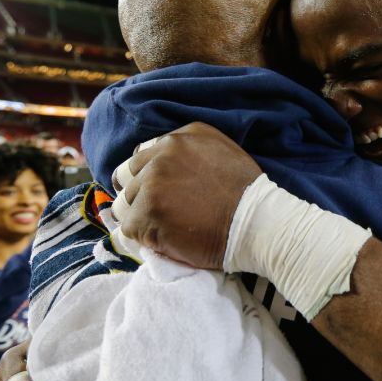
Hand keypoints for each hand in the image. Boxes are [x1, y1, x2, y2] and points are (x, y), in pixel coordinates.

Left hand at [112, 123, 261, 269]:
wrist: (257, 223)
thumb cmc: (245, 192)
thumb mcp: (220, 149)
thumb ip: (187, 149)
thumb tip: (158, 160)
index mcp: (177, 140)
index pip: (140, 158)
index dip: (147, 178)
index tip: (160, 194)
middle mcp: (161, 157)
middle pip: (127, 179)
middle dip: (139, 195)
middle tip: (158, 213)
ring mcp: (152, 185)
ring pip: (124, 204)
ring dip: (139, 217)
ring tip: (163, 229)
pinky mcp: (148, 214)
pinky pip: (129, 228)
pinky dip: (143, 237)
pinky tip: (165, 240)